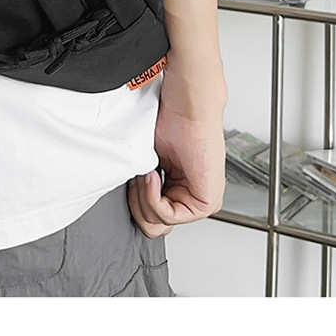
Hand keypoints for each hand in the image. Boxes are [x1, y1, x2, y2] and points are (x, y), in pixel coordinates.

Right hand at [127, 86, 226, 237]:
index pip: (150, 218)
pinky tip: (153, 174)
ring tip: (147, 172)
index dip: (135, 200)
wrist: (186, 108)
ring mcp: (200, 203)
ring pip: (158, 224)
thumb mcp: (149, 163)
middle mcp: (190, 198)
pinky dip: (153, 197)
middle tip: (139, 177)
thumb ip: (143, 188)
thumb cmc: (170, 123)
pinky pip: (169, 216)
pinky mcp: (206, 203)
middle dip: (137, 204)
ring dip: (144, 197)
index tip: (134, 177)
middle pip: (153, 227)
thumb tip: (129, 205)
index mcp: (178, 190)